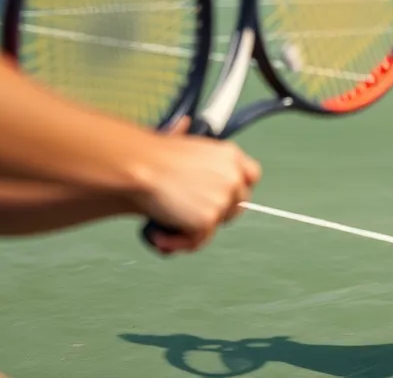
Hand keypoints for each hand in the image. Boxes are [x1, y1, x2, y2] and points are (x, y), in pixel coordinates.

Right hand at [134, 117, 261, 247]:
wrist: (141, 166)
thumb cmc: (154, 156)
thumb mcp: (188, 147)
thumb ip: (203, 162)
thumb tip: (196, 161)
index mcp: (230, 154)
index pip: (251, 176)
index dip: (237, 189)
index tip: (222, 196)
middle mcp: (233, 176)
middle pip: (237, 205)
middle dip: (215, 212)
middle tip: (185, 213)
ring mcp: (223, 198)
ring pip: (217, 225)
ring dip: (192, 229)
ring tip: (164, 225)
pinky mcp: (209, 219)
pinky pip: (198, 241)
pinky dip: (178, 243)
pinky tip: (159, 235)